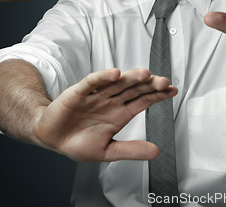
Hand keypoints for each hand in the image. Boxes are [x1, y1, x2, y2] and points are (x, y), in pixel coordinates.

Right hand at [34, 68, 177, 161]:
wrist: (52, 138)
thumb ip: (131, 150)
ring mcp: (97, 95)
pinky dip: (103, 77)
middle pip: (133, 89)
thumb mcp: (108, 151)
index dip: (157, 95)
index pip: (143, 100)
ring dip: (130, 77)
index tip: (172, 90)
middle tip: (163, 81)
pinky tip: (114, 74)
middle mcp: (111, 101)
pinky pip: (93, 82)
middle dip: (149, 85)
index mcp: (120, 113)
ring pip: (117, 83)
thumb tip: (157, 152)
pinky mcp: (79, 92)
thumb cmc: (79, 142)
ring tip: (145, 73)